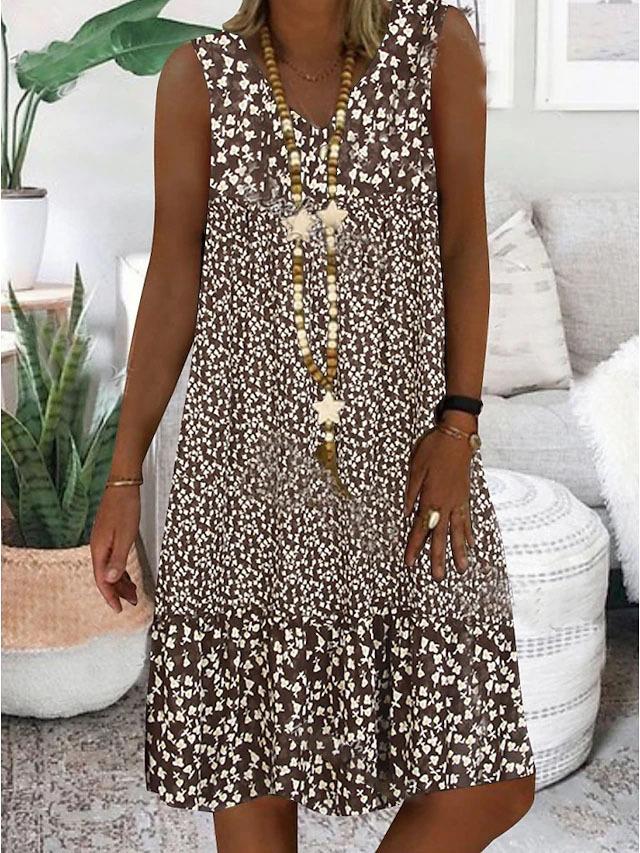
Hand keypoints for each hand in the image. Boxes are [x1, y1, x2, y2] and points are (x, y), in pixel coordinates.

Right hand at [90, 486, 140, 611]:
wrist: (122, 485)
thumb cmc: (124, 507)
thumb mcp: (125, 536)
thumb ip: (117, 559)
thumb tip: (109, 579)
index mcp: (100, 549)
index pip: (102, 580)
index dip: (110, 596)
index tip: (118, 608)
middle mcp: (98, 547)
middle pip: (105, 576)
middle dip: (118, 591)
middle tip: (131, 601)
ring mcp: (103, 541)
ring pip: (110, 568)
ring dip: (120, 581)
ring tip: (132, 591)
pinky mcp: (109, 535)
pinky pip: (113, 559)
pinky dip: (120, 569)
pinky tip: (127, 573)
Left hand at [403, 427, 474, 579]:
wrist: (457, 435)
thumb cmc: (433, 449)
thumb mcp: (415, 468)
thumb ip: (411, 493)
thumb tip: (406, 514)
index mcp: (430, 498)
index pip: (421, 528)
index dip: (415, 547)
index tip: (410, 563)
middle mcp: (446, 504)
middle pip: (441, 536)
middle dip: (438, 557)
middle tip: (438, 577)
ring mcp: (458, 501)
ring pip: (458, 532)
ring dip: (459, 552)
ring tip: (461, 570)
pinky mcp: (466, 496)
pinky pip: (467, 519)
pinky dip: (469, 533)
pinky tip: (472, 545)